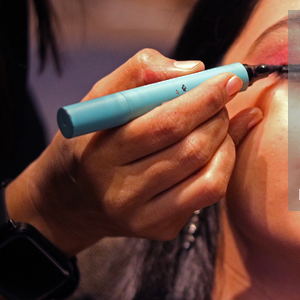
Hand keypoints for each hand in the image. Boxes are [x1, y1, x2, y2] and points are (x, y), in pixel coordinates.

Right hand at [5, 49, 262, 255]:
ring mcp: (143, 217)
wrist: (69, 201)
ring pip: (209, 177)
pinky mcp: (161, 230)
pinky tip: (217, 148)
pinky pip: (210, 194)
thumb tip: (196, 69)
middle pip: (191, 150)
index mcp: (102, 153)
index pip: (165, 124)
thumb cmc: (93, 139)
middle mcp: (121, 192)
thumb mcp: (100, 99)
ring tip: (218, 123)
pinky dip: (224, 164)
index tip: (230, 79)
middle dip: (218, 117)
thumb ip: (141, 73)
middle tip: (222, 98)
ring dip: (226, 141)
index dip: (205, 99)